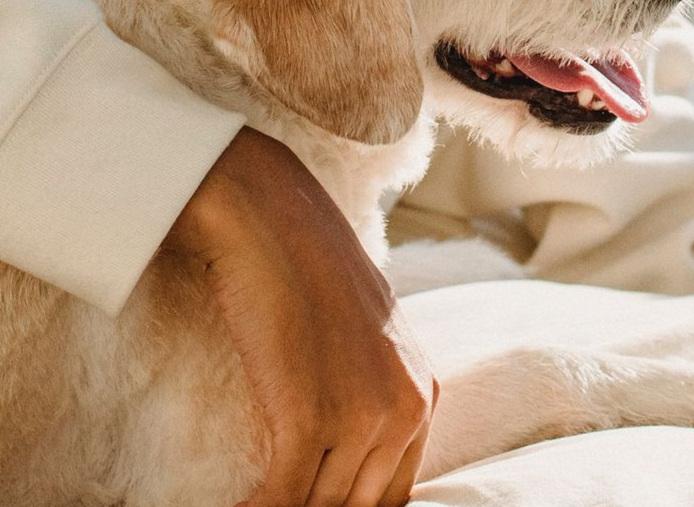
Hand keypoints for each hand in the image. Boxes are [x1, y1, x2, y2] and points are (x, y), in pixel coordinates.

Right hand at [164, 128, 436, 506]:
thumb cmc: (305, 271)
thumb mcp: (362, 339)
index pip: (391, 496)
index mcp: (424, 394)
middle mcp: (407, 409)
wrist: (270, 215)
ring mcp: (364, 415)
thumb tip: (341, 464)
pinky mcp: (311, 419)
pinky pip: (280, 503)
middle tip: (272, 505)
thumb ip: (368, 397)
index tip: (307, 505)